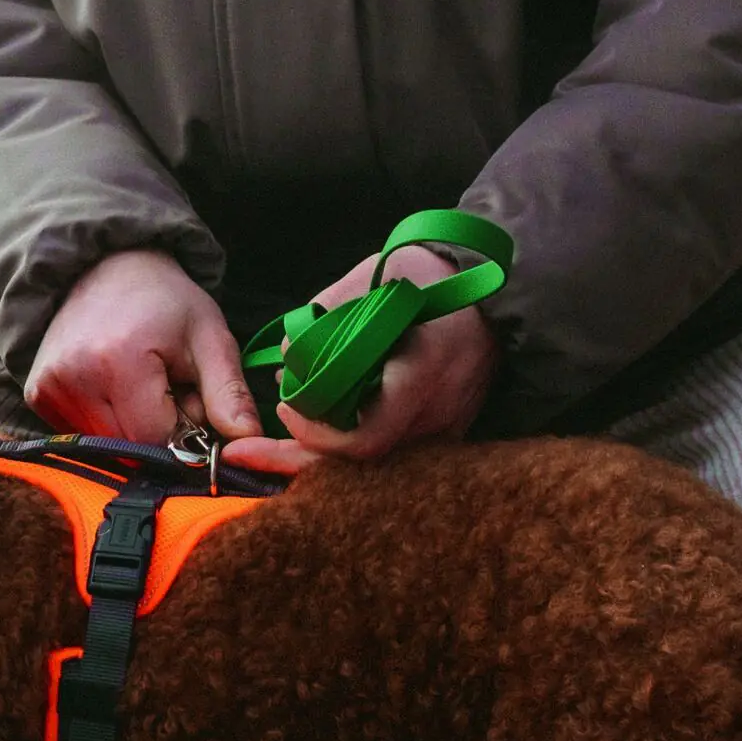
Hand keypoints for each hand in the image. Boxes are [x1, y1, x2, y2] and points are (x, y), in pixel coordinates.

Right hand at [25, 247, 260, 448]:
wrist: (109, 267)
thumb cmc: (167, 303)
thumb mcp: (209, 338)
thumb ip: (229, 394)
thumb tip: (250, 445)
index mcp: (119, 361)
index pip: (158, 438)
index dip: (184, 428)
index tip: (190, 396)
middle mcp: (73, 376)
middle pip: (129, 446)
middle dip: (157, 430)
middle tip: (167, 386)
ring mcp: (48, 386)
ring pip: (105, 445)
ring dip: (131, 428)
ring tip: (141, 385)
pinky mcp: (36, 393)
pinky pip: (81, 433)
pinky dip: (105, 422)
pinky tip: (113, 387)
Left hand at [228, 236, 502, 475]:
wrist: (498, 288)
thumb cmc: (432, 276)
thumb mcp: (377, 275)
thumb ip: (329, 310)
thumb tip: (288, 354)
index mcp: (423, 373)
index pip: (364, 437)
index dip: (315, 435)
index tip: (284, 407)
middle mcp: (438, 413)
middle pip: (361, 465)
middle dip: (297, 463)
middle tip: (244, 457)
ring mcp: (447, 428)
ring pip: (375, 463)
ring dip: (322, 456)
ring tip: (271, 444)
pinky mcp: (446, 432)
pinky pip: (393, 451)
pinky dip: (351, 447)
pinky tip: (315, 435)